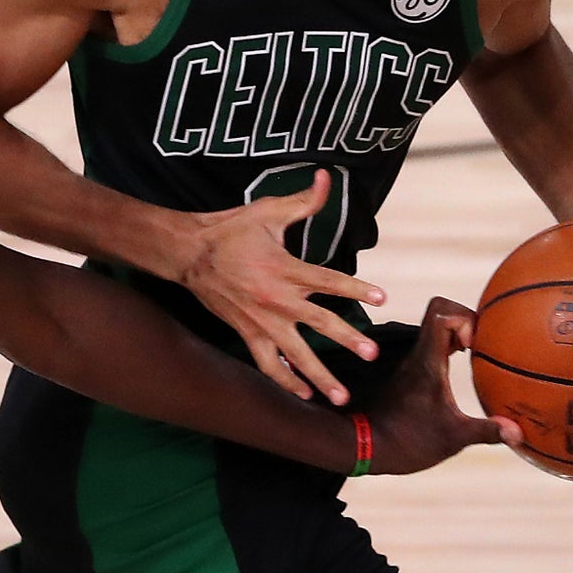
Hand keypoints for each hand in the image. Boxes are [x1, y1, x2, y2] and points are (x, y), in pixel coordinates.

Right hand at [175, 170, 387, 404]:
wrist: (190, 253)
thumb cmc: (231, 229)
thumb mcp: (268, 211)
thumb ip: (304, 200)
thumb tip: (326, 177)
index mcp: (285, 268)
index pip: (328, 281)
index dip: (357, 288)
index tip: (382, 297)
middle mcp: (276, 299)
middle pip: (319, 323)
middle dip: (347, 339)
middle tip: (370, 353)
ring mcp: (262, 321)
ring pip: (295, 355)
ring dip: (319, 376)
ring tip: (341, 396)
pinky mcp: (248, 333)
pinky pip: (268, 365)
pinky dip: (286, 381)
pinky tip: (305, 394)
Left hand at [364, 297, 521, 474]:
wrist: (367, 447)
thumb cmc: (408, 442)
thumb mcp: (453, 439)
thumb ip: (486, 431)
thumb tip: (519, 433)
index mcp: (427, 361)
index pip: (440, 312)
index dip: (464, 316)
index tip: (475, 344)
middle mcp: (418, 355)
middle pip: (440, 311)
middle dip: (467, 320)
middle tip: (480, 346)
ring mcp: (413, 362)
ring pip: (436, 328)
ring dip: (458, 333)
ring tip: (475, 354)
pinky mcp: (411, 372)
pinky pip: (433, 344)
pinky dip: (450, 345)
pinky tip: (462, 366)